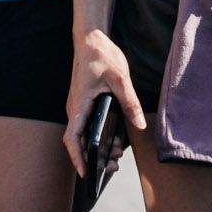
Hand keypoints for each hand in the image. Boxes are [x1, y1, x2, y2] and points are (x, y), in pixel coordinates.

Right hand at [62, 28, 144, 176]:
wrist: (90, 38)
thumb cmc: (101, 55)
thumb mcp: (120, 77)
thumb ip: (130, 101)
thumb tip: (139, 125)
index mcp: (79, 104)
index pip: (72, 138)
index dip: (77, 157)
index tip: (86, 173)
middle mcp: (74, 107)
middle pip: (77, 140)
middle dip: (91, 158)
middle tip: (111, 167)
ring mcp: (78, 105)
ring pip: (82, 133)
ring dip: (95, 147)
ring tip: (115, 156)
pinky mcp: (83, 102)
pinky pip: (86, 124)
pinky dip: (96, 135)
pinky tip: (112, 139)